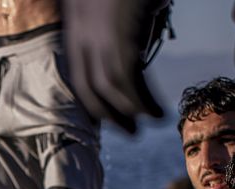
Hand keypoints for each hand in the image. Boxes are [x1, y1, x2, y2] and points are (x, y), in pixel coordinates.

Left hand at [63, 0, 165, 132]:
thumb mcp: (118, 4)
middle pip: (88, 85)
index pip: (76, 71)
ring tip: (146, 125)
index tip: (100, 116)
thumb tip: (133, 43)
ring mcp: (99, 35)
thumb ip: (117, 24)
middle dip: (107, 112)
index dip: (88, 97)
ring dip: (128, 112)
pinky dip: (144, 103)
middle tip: (128, 129)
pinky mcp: (121, 37)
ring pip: (109, 88)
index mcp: (76, 23)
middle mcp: (82, 32)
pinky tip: (158, 113)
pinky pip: (130, 82)